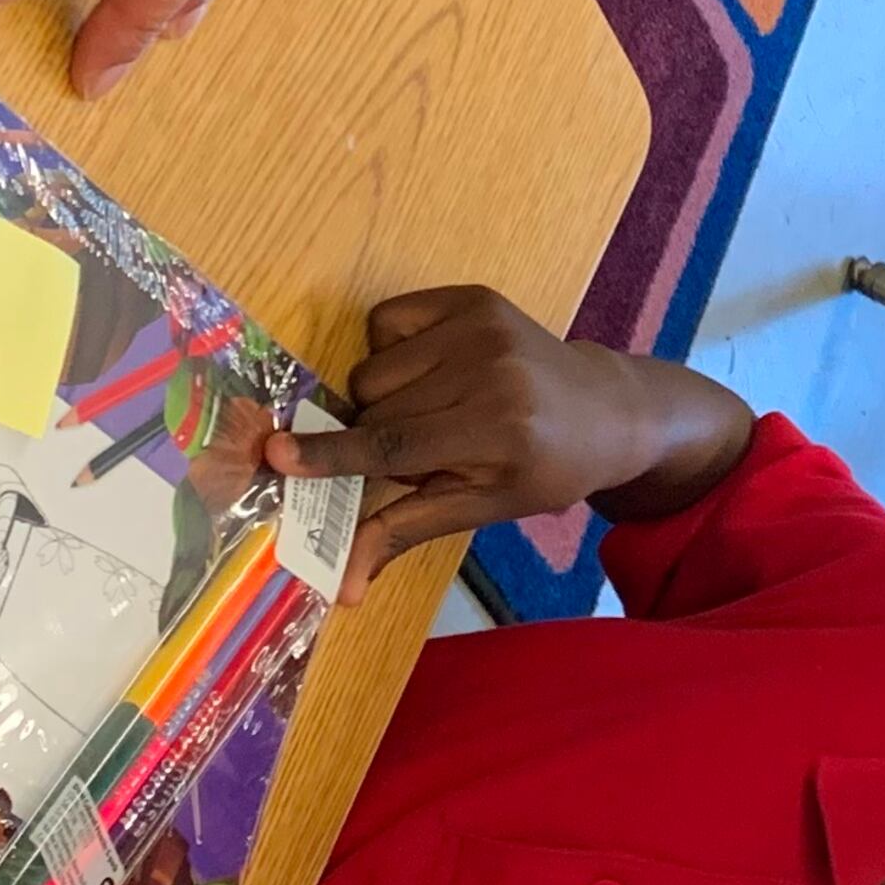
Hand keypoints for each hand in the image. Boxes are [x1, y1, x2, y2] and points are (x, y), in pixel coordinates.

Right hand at [266, 287, 755, 585]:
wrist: (607, 408)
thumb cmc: (542, 469)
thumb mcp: (483, 509)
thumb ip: (405, 531)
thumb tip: (343, 587)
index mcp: (495, 433)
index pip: (393, 446)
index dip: (332, 456)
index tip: (276, 457)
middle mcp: (487, 371)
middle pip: (372, 407)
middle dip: (374, 435)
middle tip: (418, 448)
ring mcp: (480, 325)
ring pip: (372, 368)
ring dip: (383, 397)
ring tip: (433, 410)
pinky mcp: (472, 296)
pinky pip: (385, 322)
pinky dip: (394, 350)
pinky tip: (435, 370)